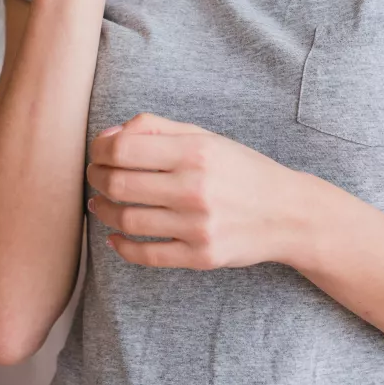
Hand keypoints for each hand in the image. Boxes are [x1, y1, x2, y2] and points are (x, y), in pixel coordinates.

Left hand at [85, 112, 305, 269]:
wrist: (288, 213)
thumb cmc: (241, 170)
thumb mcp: (205, 137)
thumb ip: (155, 128)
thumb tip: (108, 136)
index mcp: (195, 152)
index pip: (123, 149)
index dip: (99, 150)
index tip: (97, 152)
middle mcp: (195, 188)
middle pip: (119, 184)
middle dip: (97, 178)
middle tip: (95, 176)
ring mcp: (198, 226)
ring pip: (127, 220)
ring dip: (103, 211)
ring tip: (100, 203)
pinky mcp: (201, 257)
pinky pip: (146, 255)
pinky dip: (121, 247)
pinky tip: (114, 237)